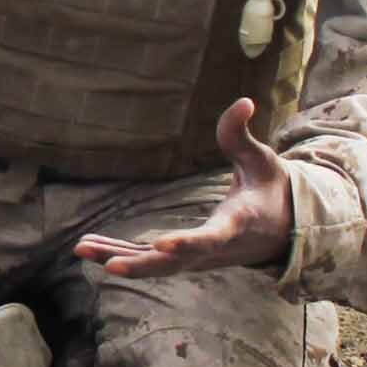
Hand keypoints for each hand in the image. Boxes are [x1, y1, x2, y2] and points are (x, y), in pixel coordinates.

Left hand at [67, 100, 297, 282]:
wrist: (283, 229)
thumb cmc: (270, 189)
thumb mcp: (261, 159)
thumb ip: (242, 134)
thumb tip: (244, 101)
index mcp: (236, 224)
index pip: (210, 238)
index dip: (187, 243)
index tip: (163, 244)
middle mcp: (214, 249)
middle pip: (175, 263)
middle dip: (141, 264)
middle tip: (108, 264)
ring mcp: (198, 258)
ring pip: (156, 266)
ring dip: (119, 259)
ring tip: (82, 249)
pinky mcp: (186, 258)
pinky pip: (150, 260)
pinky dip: (122, 255)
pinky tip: (92, 248)